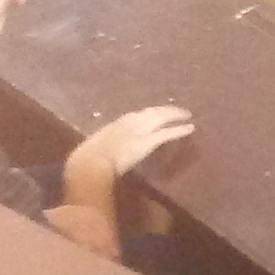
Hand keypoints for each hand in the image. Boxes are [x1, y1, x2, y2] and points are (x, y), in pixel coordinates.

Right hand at [73, 105, 194, 179]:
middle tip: (175, 110)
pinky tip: (190, 128)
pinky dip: (179, 130)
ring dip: (174, 115)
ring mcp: (139, 131)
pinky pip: (167, 133)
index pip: (133, 116)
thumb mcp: (91, 151)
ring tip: (186, 114)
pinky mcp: (148, 141)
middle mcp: (127, 123)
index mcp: (112, 125)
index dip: (145, 114)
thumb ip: (99, 149)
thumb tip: (100, 154)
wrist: (89, 165)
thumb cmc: (84, 162)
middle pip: (150, 112)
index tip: (152, 113)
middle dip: (163, 110)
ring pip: (161, 117)